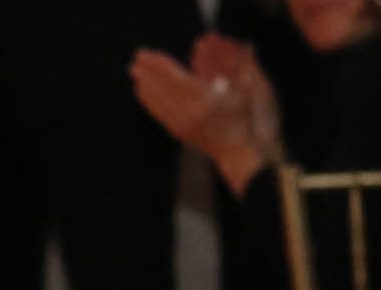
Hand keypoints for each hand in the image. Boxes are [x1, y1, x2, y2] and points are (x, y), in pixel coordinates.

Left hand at [130, 40, 276, 191]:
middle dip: (150, 72)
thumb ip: (236, 67)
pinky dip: (149, 101)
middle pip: (164, 89)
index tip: (150, 54)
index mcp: (206, 101)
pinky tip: (141, 92)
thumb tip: (232, 47)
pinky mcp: (178, 132)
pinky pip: (159, 114)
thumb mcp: (245, 91)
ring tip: (134, 72)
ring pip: (159, 101)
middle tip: (137, 58)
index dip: (162, 66)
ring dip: (146, 85)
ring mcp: (182, 124)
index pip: (177, 79)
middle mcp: (190, 113)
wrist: (236, 151)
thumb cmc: (243, 119)